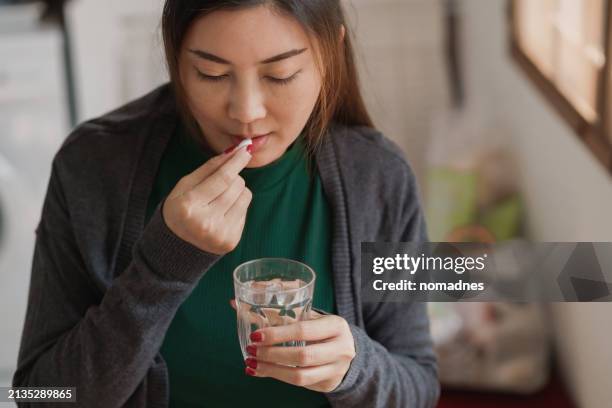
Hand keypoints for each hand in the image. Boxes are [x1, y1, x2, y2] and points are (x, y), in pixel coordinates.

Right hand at [162, 145, 251, 254]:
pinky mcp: (231, 241)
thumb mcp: (186, 184)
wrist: (177, 244)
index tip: (246, 150)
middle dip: (234, 177)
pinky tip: (222, 214)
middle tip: (222, 181)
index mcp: (189, 205)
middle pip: (236, 186)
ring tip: (220, 199)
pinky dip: (237, 207)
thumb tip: (235, 151)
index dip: (236, 162)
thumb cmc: (181, 208)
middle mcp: (205, 222)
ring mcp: (220, 234)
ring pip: (245, 196)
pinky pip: (245, 211)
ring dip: (237, 191)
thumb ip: (210, 167)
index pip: (222, 178)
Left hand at [230, 300, 355, 391]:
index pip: (304, 330)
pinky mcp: (328, 383)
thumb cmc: (322, 329)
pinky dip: (277, 377)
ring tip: (252, 363)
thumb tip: (237, 303)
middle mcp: (341, 348)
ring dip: (271, 370)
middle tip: (251, 350)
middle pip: (302, 356)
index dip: (278, 334)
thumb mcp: (310, 317)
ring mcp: (336, 369)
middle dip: (272, 354)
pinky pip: (300, 384)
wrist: (348, 349)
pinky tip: (262, 371)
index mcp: (336, 325)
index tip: (255, 336)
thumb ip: (280, 313)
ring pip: (300, 376)